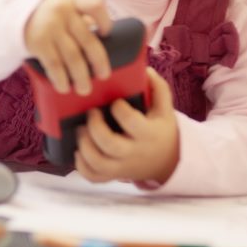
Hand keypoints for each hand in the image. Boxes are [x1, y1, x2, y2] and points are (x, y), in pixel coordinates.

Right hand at [23, 0, 112, 95]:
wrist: (15, 16)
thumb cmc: (48, 16)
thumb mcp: (64, 8)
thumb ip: (81, 19)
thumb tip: (102, 45)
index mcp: (73, 1)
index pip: (95, 6)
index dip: (105, 22)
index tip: (106, 35)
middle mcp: (63, 12)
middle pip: (88, 40)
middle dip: (99, 61)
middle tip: (104, 76)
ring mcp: (50, 27)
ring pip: (73, 56)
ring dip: (81, 76)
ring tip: (84, 89)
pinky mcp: (39, 42)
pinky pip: (54, 64)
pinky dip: (61, 78)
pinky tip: (64, 87)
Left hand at [75, 67, 179, 184]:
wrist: (167, 161)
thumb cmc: (160, 130)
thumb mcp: (165, 110)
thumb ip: (158, 89)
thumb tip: (145, 70)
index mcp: (148, 134)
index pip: (132, 123)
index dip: (120, 110)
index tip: (115, 102)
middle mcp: (134, 153)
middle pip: (110, 145)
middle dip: (95, 127)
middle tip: (90, 113)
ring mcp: (121, 167)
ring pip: (98, 163)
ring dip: (84, 146)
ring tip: (81, 130)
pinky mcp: (112, 175)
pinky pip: (93, 177)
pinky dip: (81, 166)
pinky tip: (79, 151)